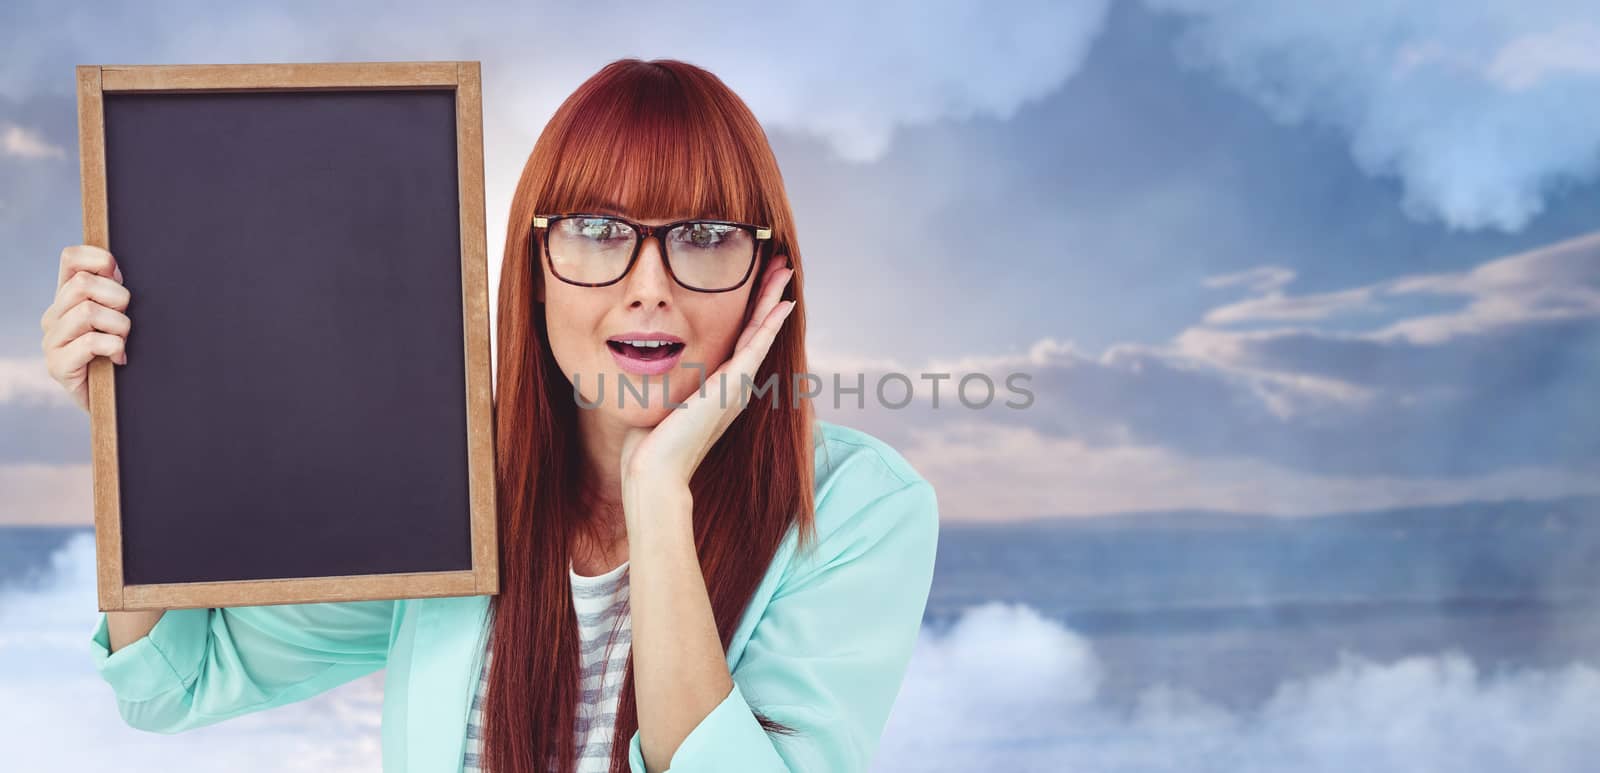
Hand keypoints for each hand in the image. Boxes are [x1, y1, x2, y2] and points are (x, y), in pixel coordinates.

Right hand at [41, 245, 130, 413]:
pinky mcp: (57, 366)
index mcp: (66, 298)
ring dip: (119, 326)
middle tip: (126, 319)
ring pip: (88, 311)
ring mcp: (51, 341)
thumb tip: (114, 267)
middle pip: (84, 283)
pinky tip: (119, 358)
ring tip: (123, 342)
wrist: (112, 403)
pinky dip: (113, 347)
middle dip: (118, 298)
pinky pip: (90, 343)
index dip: (99, 259)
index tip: (119, 277)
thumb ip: (112, 292)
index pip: (70, 258)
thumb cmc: (119, 354)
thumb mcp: (118, 317)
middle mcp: (53, 316)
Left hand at [619, 256, 795, 496]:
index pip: (739, 339)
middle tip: (781, 267)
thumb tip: (643, 365)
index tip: (756, 283)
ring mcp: (736, 386)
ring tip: (786, 272)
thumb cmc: (649, 444)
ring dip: (773, 300)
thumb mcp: (658, 401)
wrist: (655, 470)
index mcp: (720, 388)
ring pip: (760, 332)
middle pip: (756, 330)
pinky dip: (771, 323)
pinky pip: (756, 346)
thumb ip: (662, 382)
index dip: (750, 311)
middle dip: (767, 296)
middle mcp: (734, 386)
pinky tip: (782, 303)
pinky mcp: (732, 385)